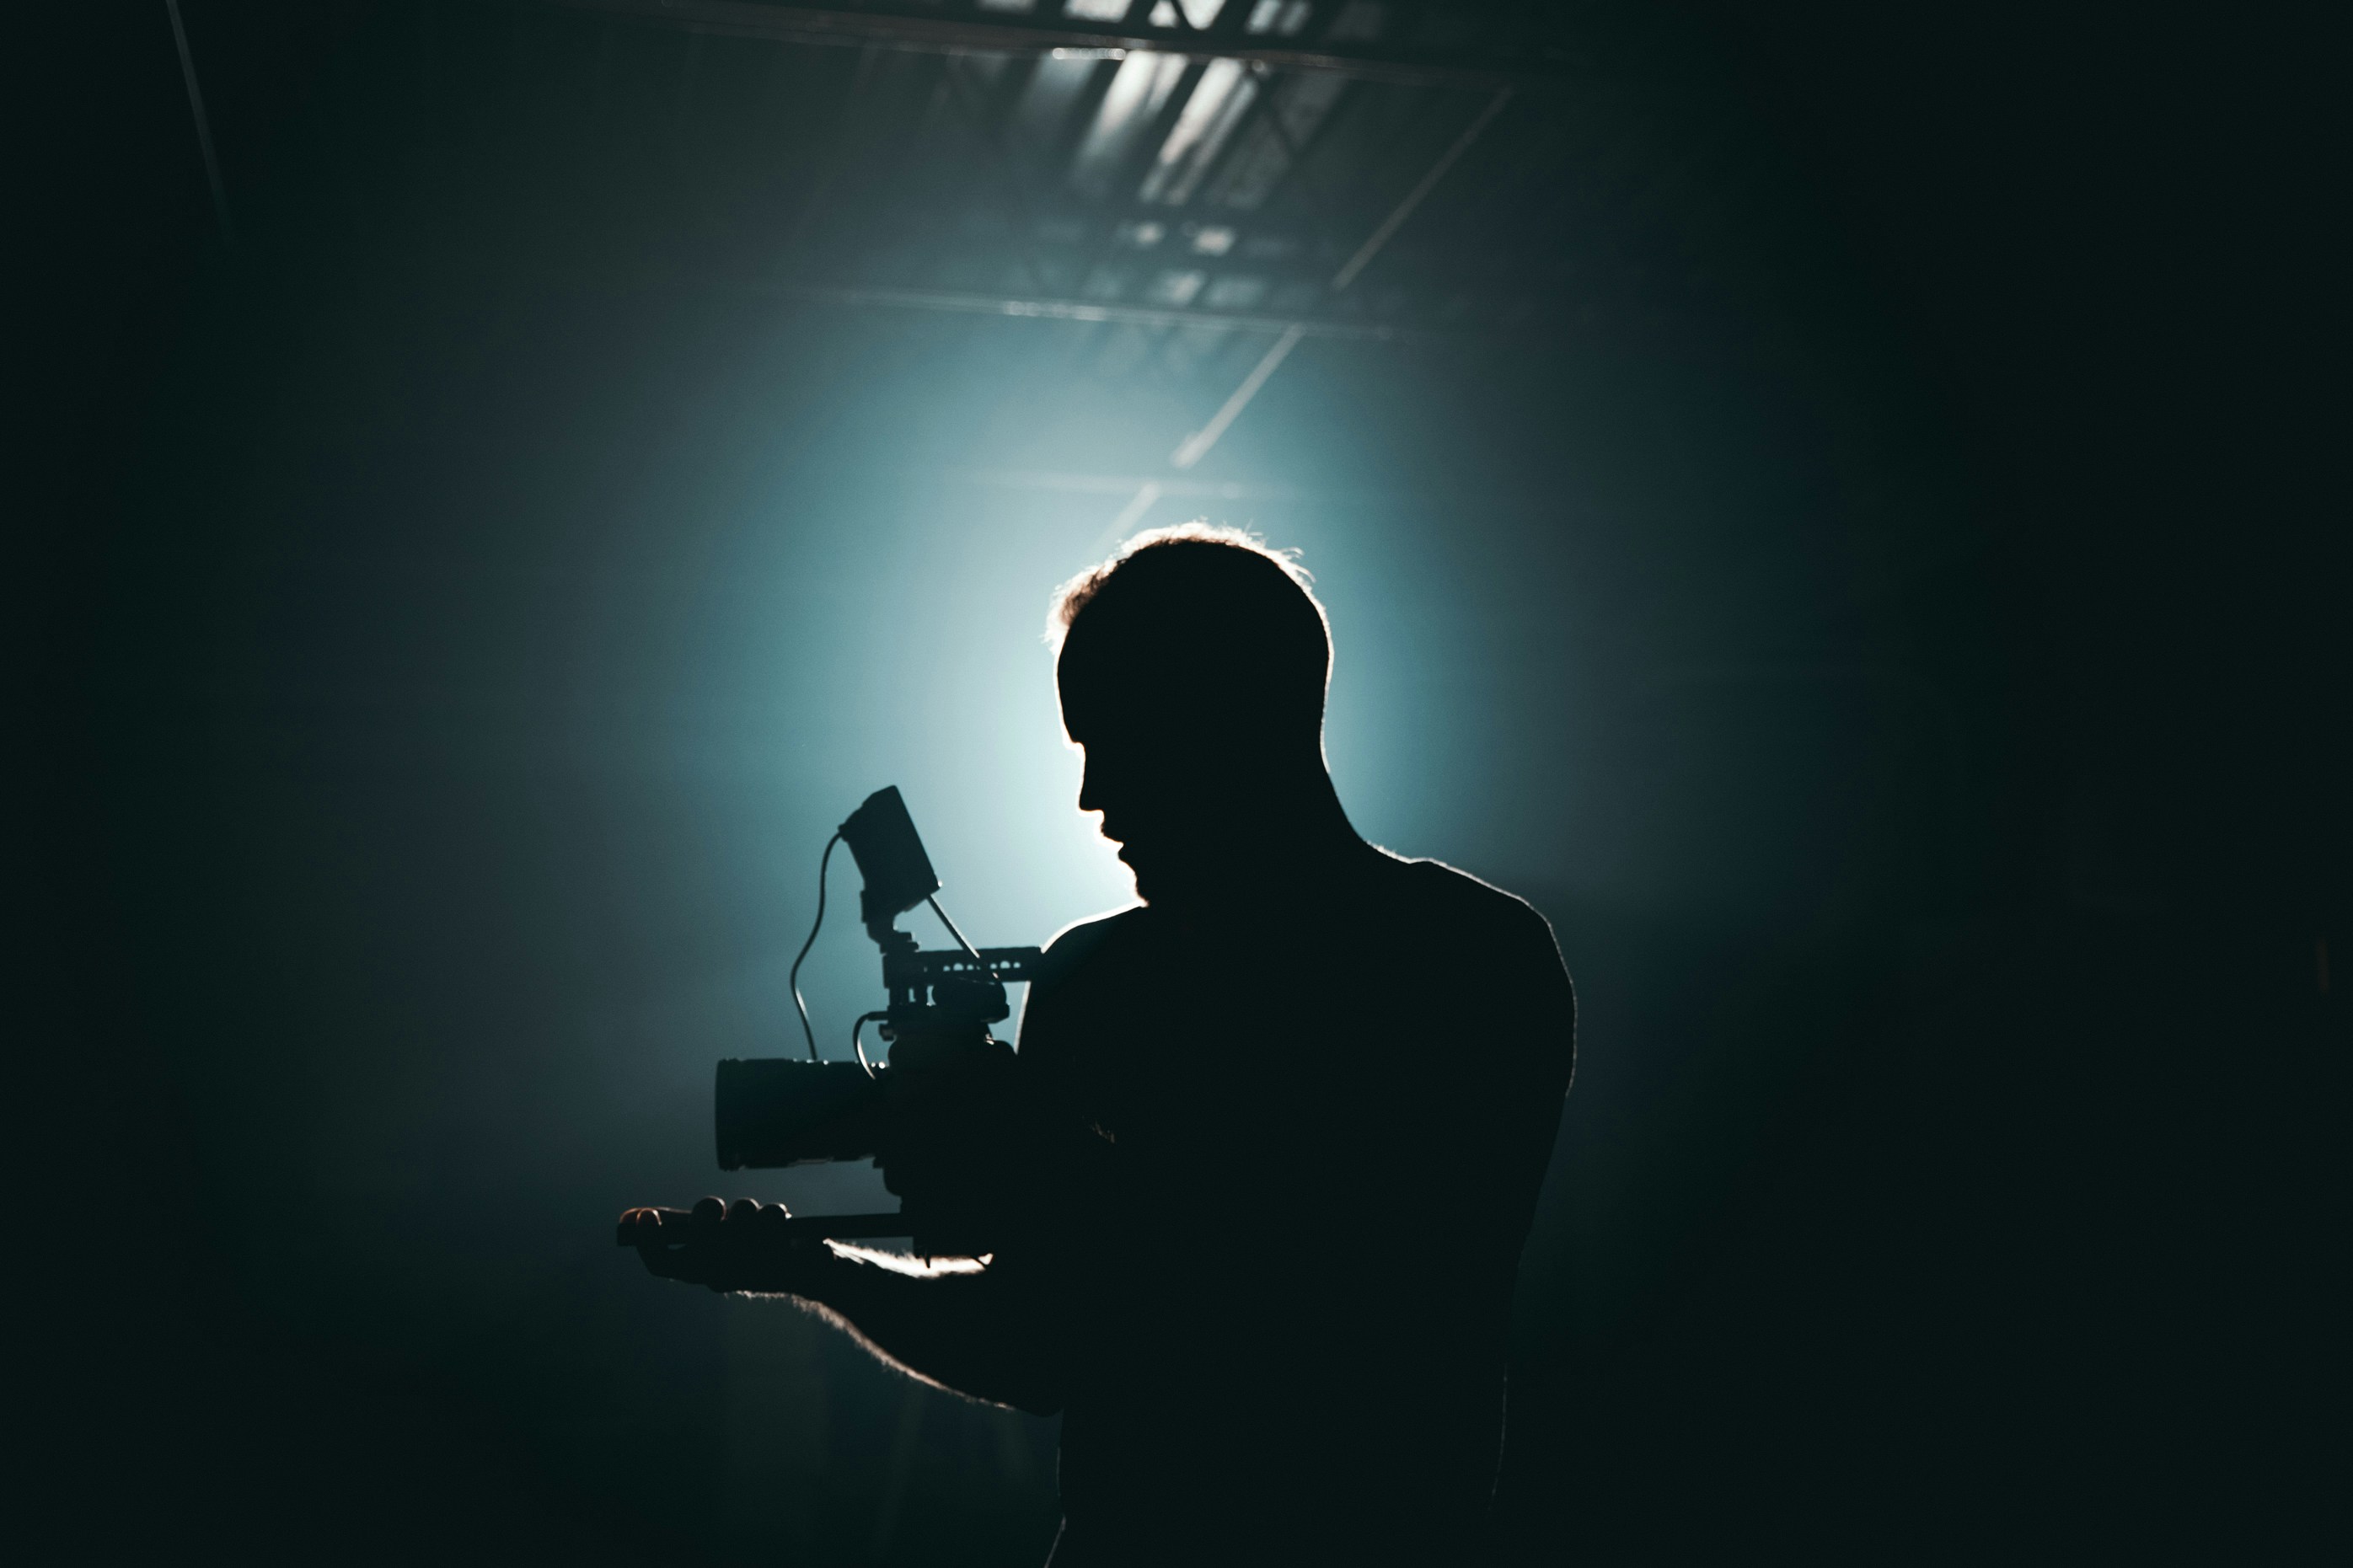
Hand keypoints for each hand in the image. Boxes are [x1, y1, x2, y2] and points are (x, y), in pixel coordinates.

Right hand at [620, 1197, 827, 1293]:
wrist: (803, 1267)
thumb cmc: (747, 1247)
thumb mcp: (708, 1238)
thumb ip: (674, 1226)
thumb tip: (629, 1217)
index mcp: (699, 1270)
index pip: (661, 1264)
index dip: (646, 1242)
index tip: (643, 1217)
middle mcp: (721, 1276)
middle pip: (697, 1246)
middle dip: (704, 1218)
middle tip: (715, 1209)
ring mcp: (751, 1269)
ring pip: (737, 1226)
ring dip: (744, 1211)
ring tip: (754, 1215)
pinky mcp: (783, 1258)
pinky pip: (769, 1221)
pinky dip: (772, 1214)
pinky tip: (777, 1223)